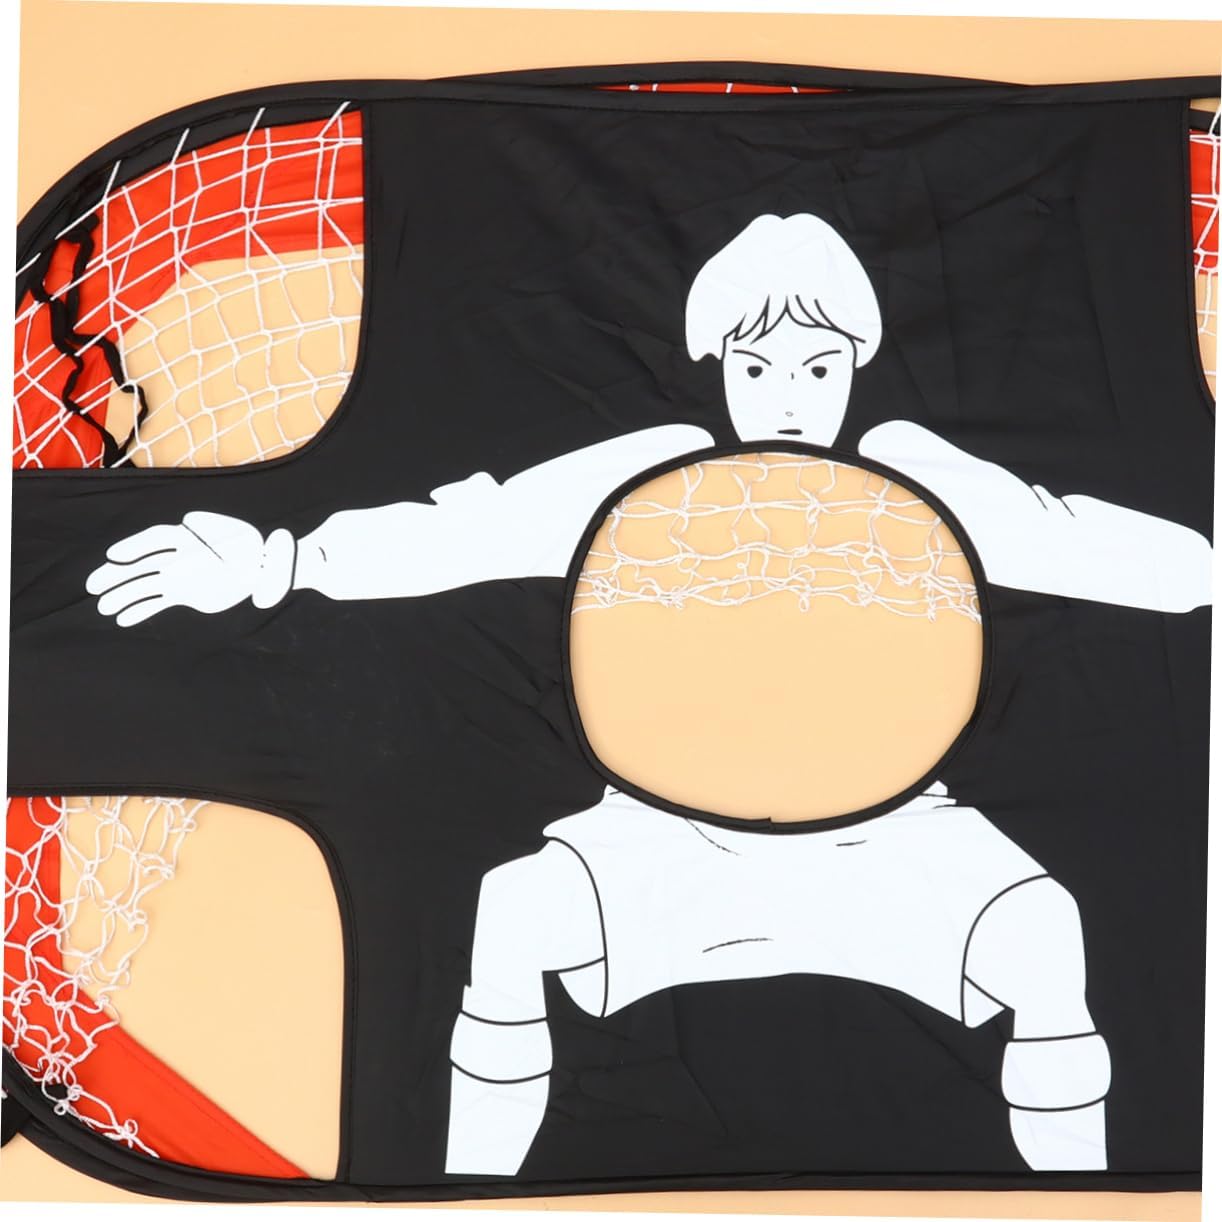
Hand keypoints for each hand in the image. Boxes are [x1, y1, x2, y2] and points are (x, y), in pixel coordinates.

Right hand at [85, 511, 294, 625]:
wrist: (267, 572)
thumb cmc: (269, 557)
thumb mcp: (273, 552)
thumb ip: (272, 553)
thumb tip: (282, 547)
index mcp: (198, 539)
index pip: (161, 538)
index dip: (137, 546)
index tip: (115, 556)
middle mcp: (184, 554)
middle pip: (146, 561)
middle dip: (120, 573)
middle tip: (94, 585)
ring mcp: (182, 573)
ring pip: (148, 583)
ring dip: (125, 594)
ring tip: (103, 607)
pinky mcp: (184, 591)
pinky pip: (158, 600)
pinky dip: (141, 609)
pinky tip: (122, 618)